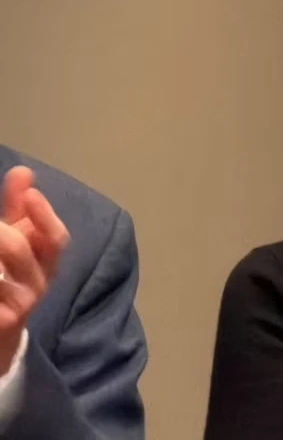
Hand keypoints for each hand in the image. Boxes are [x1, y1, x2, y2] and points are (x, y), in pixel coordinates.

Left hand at [0, 166, 68, 372]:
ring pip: (2, 278)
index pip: (55, 238)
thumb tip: (23, 171)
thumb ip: (18, 209)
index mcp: (46, 261)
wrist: (1, 333)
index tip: (30, 195)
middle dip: (2, 233)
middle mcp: (38, 283)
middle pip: (22, 252)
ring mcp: (18, 306)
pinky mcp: (2, 323)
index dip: (44, 216)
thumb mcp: (15, 240)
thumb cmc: (8, 277)